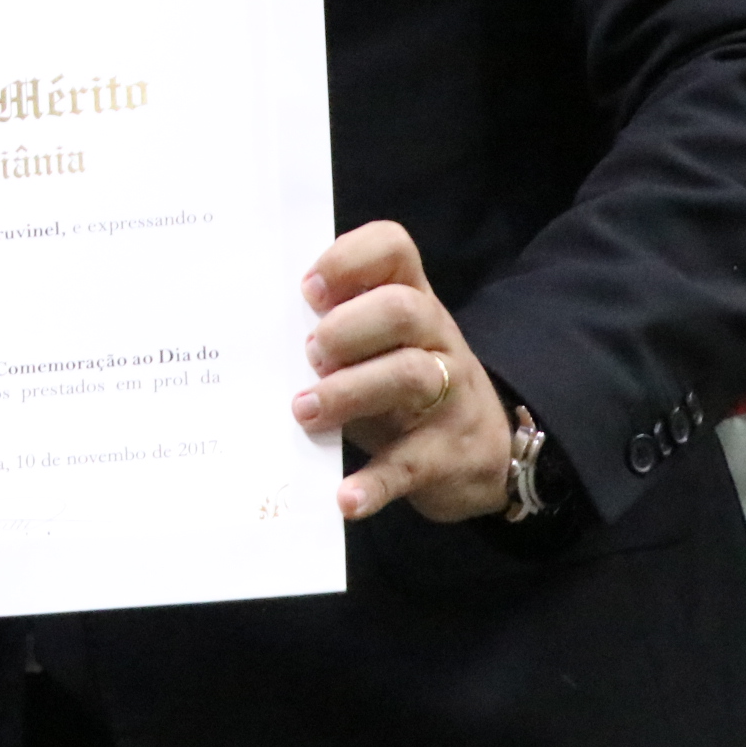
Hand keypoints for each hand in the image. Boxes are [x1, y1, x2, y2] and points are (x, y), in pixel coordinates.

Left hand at [291, 221, 512, 521]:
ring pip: (410, 376)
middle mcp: (435, 338)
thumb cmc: (402, 385)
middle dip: (347, 328)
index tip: (309, 289)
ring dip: (348, 392)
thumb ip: (334, 328)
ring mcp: (449, 396)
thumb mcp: (379, 348)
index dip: (349, 259)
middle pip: (403, 310)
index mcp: (411, 299)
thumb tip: (256, 327)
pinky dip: (374, 482)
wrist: (489, 454)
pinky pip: (410, 464)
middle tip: (308, 353)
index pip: (394, 249)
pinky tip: (345, 497)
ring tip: (304, 411)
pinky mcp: (446, 456)